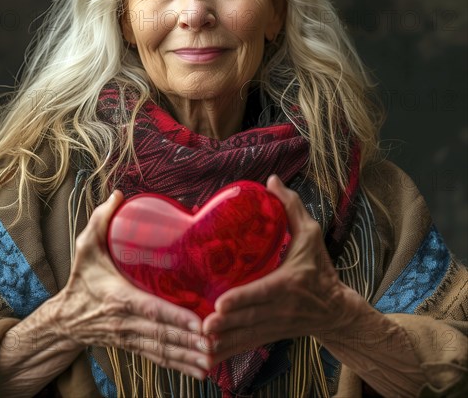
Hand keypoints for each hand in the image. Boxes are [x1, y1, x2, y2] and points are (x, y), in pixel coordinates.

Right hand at [49, 191, 210, 378]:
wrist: (66, 318)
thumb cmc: (81, 279)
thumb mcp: (85, 247)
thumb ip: (101, 220)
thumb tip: (118, 194)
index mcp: (119, 298)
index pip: (151, 310)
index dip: (175, 318)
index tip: (199, 322)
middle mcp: (126, 322)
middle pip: (162, 335)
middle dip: (190, 341)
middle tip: (217, 342)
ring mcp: (131, 338)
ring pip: (163, 350)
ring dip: (189, 357)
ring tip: (214, 359)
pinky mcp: (134, 346)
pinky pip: (159, 358)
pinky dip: (180, 365)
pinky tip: (201, 369)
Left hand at [202, 175, 364, 364]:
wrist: (335, 309)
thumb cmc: (319, 267)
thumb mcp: (312, 234)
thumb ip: (291, 207)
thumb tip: (271, 179)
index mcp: (290, 283)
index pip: (264, 293)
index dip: (243, 299)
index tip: (220, 303)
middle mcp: (282, 308)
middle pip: (250, 319)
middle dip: (227, 325)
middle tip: (202, 326)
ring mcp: (275, 325)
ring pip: (246, 336)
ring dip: (224, 342)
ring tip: (201, 343)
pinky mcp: (269, 335)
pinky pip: (247, 345)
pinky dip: (229, 352)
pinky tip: (209, 356)